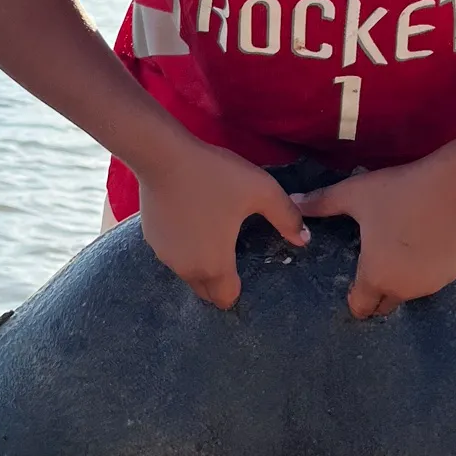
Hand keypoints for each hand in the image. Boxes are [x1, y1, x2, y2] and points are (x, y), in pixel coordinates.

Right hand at [137, 139, 308, 308]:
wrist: (163, 155)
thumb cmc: (215, 177)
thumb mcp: (261, 192)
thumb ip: (286, 218)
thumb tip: (305, 240)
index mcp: (214, 264)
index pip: (226, 299)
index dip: (238, 292)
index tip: (247, 275)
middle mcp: (186, 268)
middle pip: (205, 291)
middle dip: (219, 283)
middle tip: (235, 259)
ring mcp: (164, 254)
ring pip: (187, 272)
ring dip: (200, 263)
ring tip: (215, 236)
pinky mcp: (151, 237)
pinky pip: (173, 253)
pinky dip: (183, 246)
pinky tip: (194, 221)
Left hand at [293, 161, 455, 317]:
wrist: (453, 187)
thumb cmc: (399, 193)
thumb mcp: (355, 194)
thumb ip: (321, 203)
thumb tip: (292, 202)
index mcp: (376, 276)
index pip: (361, 308)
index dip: (354, 298)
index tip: (354, 284)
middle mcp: (404, 289)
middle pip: (385, 305)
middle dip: (377, 293)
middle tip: (375, 265)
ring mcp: (431, 284)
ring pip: (410, 292)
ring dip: (403, 280)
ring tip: (399, 249)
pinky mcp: (452, 273)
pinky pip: (432, 279)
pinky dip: (425, 269)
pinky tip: (423, 243)